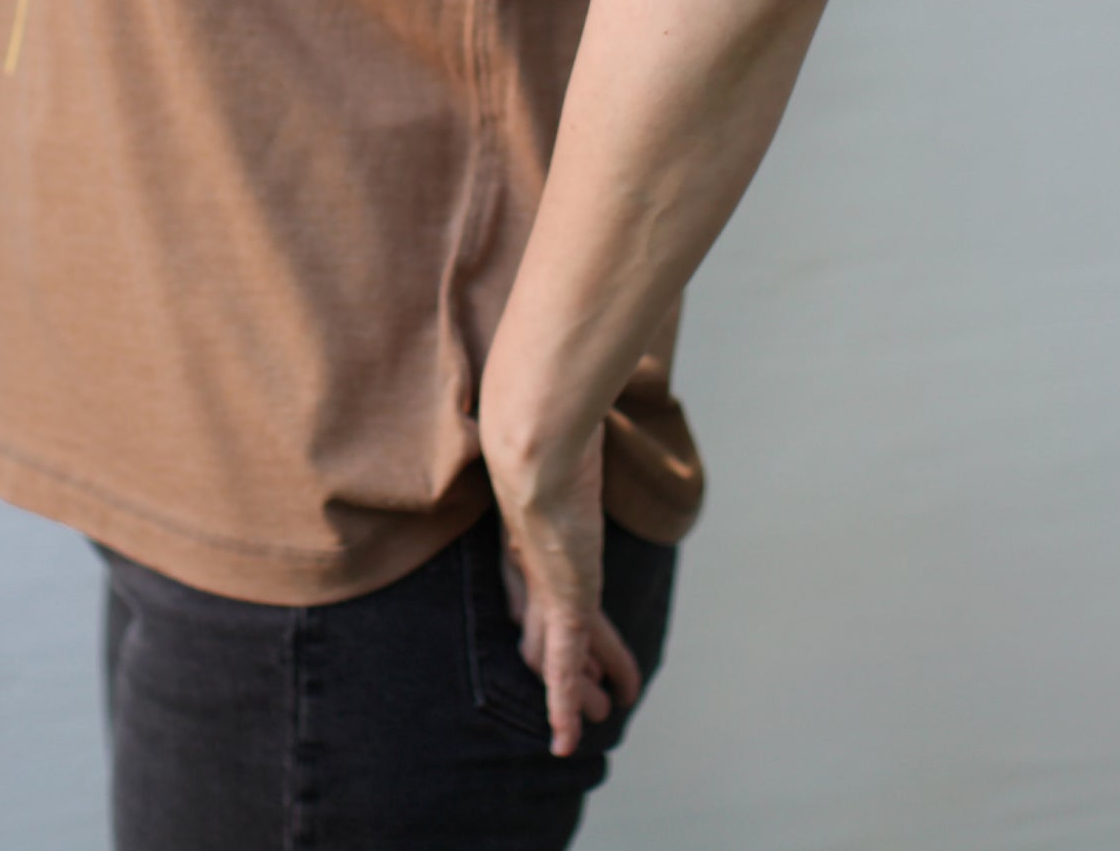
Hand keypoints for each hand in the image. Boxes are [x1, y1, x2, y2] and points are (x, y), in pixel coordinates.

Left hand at [485, 421, 642, 757]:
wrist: (533, 433)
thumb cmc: (548, 415)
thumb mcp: (564, 424)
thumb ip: (569, 420)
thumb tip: (575, 381)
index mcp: (525, 526)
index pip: (532, 583)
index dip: (545, 612)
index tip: (562, 627)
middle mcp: (530, 561)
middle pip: (545, 625)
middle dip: (567, 662)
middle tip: (589, 692)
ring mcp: (546, 582)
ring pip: (559, 653)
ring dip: (576, 691)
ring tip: (594, 721)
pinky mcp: (563, 599)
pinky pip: (564, 664)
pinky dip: (565, 704)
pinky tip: (567, 736)